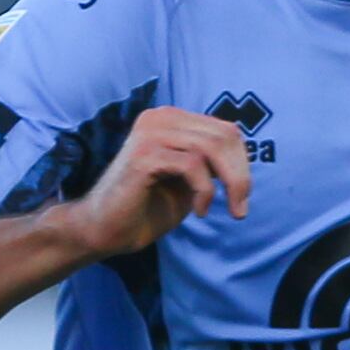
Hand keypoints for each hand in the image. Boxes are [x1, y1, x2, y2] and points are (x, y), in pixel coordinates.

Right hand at [46, 108, 250, 259]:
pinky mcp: (144, 155)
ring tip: (224, 210)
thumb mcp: (188, 180)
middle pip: (224, 136)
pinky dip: (204, 191)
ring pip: (212, 148)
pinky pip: (193, 165)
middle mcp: (160, 118)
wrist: (105, 231)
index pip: (226, 130)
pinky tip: (198, 211)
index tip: (242, 196)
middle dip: (241, 175)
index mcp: (171, 119)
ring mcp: (150, 133)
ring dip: (229, 184)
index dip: (242, 164)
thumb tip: (244, 157)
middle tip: (239, 208)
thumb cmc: (146, 207)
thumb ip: (211, 163)